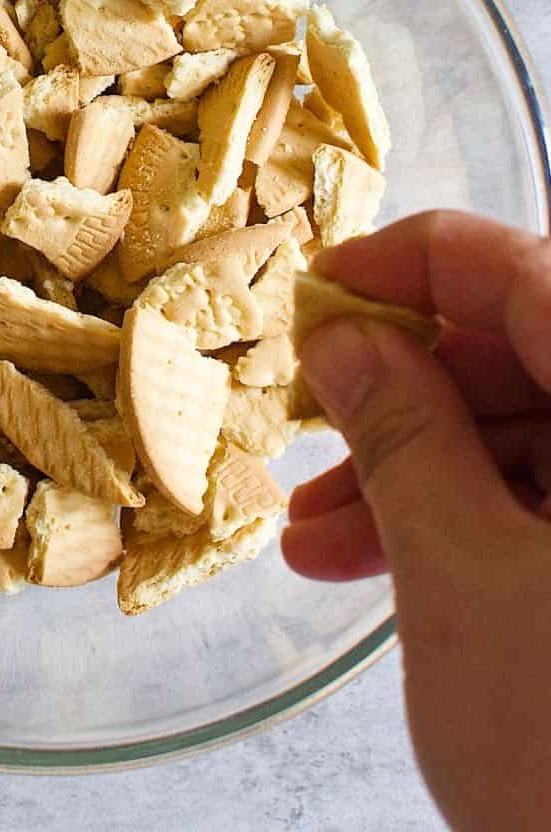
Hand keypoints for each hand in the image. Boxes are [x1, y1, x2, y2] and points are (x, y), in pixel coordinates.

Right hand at [283, 212, 550, 831]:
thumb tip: (346, 339)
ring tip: (315, 535)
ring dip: (419, 472)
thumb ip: (403, 434)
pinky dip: (468, 528)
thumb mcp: (465, 578)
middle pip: (530, 352)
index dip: (413, 263)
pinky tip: (370, 569)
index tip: (321, 292)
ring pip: (537, 439)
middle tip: (312, 419)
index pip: (527, 273)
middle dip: (405, 388)